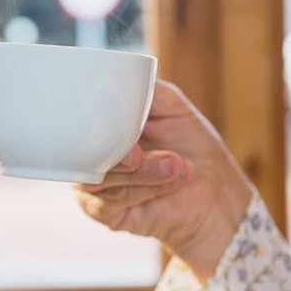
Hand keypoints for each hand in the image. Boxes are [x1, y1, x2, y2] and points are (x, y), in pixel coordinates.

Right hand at [73, 80, 252, 281]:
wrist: (215, 192)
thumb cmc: (192, 147)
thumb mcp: (171, 106)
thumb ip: (144, 89)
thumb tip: (116, 78)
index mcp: (99, 126)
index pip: (75, 119)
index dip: (88, 118)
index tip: (110, 119)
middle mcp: (88, 154)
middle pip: (79, 151)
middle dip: (113, 152)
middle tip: (138, 154)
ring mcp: (93, 185)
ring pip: (96, 178)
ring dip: (141, 172)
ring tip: (175, 164)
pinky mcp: (103, 212)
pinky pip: (108, 202)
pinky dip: (144, 190)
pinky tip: (171, 181)